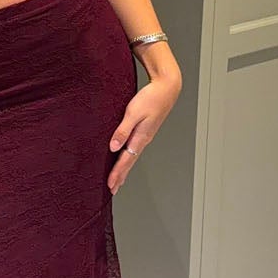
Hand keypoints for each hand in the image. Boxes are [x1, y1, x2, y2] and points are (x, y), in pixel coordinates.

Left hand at [108, 77, 178, 192]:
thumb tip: (114, 148)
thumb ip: (123, 130)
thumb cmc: (151, 98)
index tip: (110, 185)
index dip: (117, 173)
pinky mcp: (146, 130)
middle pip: (130, 162)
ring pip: (133, 156)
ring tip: (118, 179)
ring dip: (125, 169)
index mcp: (141, 137)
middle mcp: (144, 139)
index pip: (126, 160)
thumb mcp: (134, 112)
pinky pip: (134, 148)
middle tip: (113, 189)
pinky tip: (126, 157)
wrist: (167, 88)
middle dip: (121, 176)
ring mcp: (145, 136)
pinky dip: (129, 157)